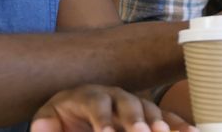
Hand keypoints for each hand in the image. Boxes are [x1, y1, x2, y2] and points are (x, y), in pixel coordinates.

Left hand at [30, 85, 196, 131]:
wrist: (76, 110)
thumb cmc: (62, 118)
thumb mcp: (48, 120)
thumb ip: (46, 125)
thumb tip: (42, 127)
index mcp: (89, 96)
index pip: (96, 103)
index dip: (102, 120)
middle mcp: (115, 95)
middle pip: (128, 103)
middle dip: (135, 120)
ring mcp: (135, 104)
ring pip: (150, 109)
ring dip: (159, 123)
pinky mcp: (150, 116)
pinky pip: (168, 119)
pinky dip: (180, 126)